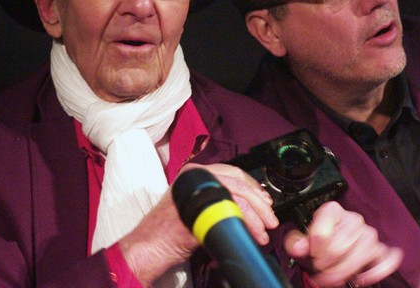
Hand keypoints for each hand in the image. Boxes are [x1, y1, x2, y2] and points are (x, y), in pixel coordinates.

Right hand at [119, 163, 277, 285]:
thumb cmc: (170, 231)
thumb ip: (218, 200)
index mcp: (195, 173)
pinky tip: (251, 235)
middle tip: (270, 220)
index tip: (266, 202)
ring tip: (262, 233)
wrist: (149, 246)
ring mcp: (195, 191)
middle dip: (260, 203)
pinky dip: (246, 224)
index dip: (254, 187)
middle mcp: (195, 177)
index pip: (233, 172)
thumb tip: (248, 207)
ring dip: (256, 217)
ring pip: (237, 196)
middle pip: (238, 182)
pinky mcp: (197, 209)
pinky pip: (230, 212)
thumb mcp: (197, 207)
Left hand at [284, 201, 402, 286]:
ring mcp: (369, 234)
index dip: (315, 249)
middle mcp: (353, 219)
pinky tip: (361, 278)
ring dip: (343, 272)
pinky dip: (374, 273)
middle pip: (339, 248)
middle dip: (326, 264)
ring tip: (331, 278)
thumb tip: (299, 248)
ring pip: (359, 257)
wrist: (335, 233)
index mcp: (332, 210)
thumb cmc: (320, 233)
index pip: (322, 233)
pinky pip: (385, 262)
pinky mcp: (380, 249)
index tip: (312, 254)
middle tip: (319, 267)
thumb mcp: (303, 234)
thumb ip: (297, 241)